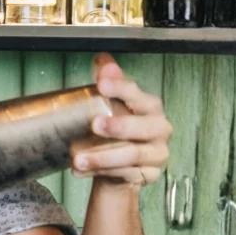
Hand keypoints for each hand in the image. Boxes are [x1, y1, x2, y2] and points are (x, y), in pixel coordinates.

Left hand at [71, 53, 171, 186]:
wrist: (122, 165)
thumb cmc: (119, 129)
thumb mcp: (112, 104)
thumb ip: (109, 81)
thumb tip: (102, 60)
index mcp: (150, 107)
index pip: (138, 94)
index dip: (121, 89)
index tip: (102, 84)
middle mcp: (158, 129)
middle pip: (141, 127)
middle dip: (118, 126)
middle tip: (93, 125)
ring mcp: (156, 153)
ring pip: (131, 155)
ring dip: (102, 157)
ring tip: (77, 158)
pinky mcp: (148, 174)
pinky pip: (123, 173)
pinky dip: (99, 172)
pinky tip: (80, 170)